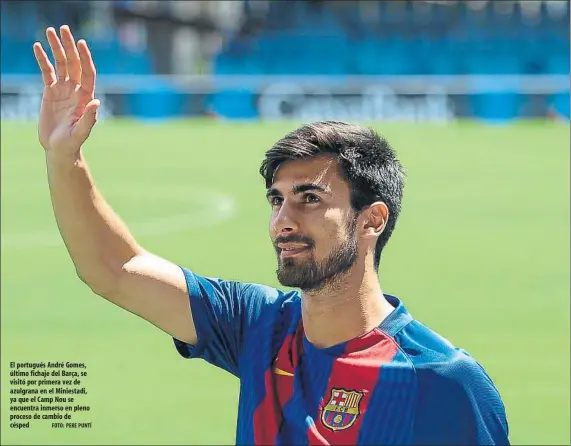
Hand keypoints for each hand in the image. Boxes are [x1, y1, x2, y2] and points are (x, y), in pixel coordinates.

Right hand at [33, 25, 98, 155]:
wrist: (59, 148)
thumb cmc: (72, 142)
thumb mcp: (81, 132)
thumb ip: (89, 118)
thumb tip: (96, 102)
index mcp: (85, 97)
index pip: (87, 72)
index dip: (85, 58)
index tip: (81, 43)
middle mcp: (76, 90)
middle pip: (74, 63)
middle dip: (69, 46)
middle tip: (64, 29)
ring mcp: (63, 90)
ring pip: (61, 64)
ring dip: (56, 48)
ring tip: (50, 31)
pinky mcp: (50, 92)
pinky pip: (47, 72)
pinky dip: (43, 59)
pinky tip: (38, 47)